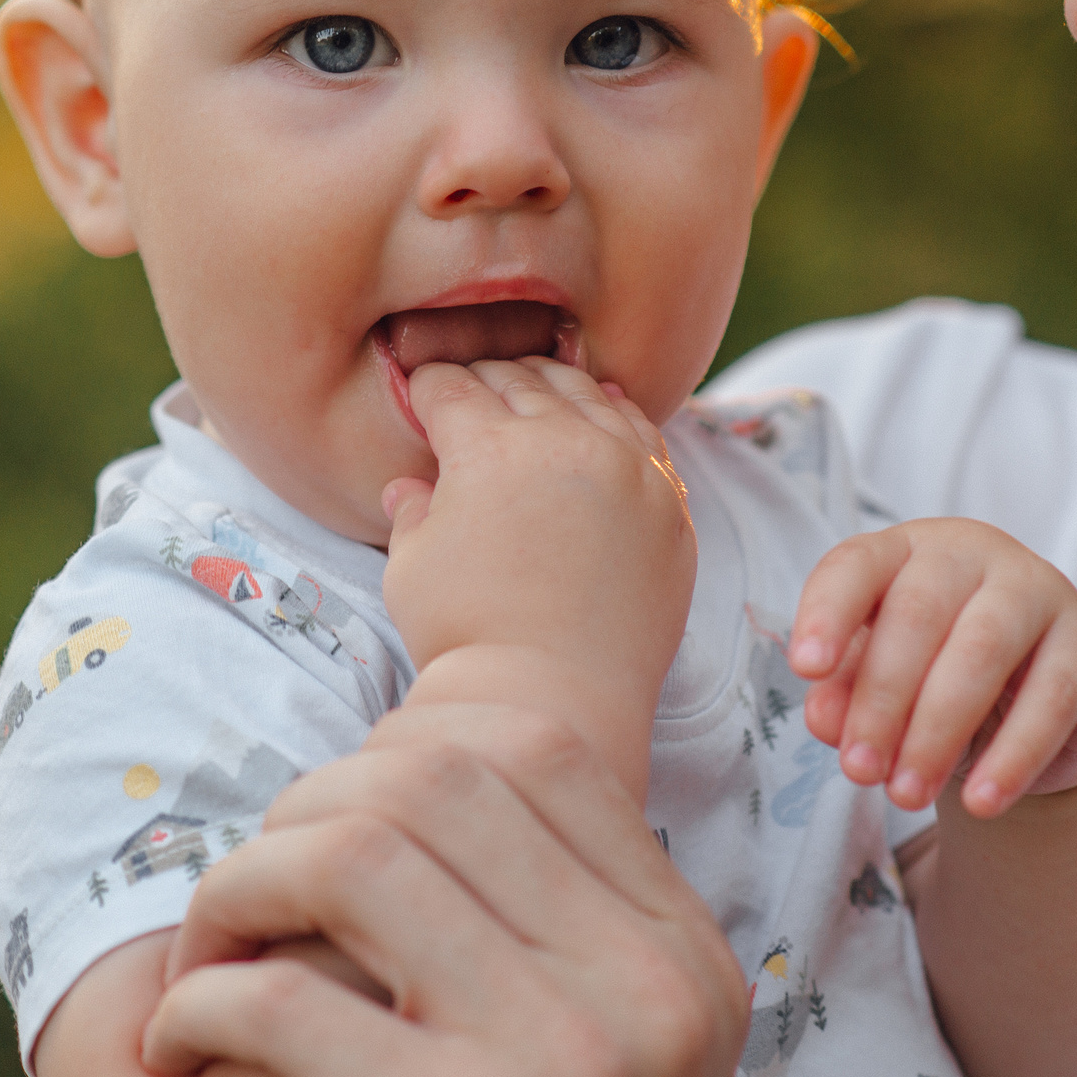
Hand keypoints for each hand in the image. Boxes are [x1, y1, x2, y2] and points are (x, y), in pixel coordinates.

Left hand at [140, 702, 749, 1076]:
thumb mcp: (625, 1058)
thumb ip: (566, 932)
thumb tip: (414, 772)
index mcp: (685, 962)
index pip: (533, 755)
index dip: (399, 754)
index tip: (328, 822)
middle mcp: (647, 998)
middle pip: (434, 782)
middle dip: (303, 808)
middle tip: (246, 890)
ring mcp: (563, 1067)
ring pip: (353, 856)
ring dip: (240, 887)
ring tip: (205, 951)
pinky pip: (285, 999)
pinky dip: (202, 1002)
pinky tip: (182, 1036)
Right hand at [378, 357, 696, 797]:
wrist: (554, 698)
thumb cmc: (467, 637)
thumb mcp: (411, 569)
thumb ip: (412, 514)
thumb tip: (408, 486)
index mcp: (487, 447)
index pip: (451, 389)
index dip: (429, 387)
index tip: (422, 392)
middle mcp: (562, 440)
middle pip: (519, 381)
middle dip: (486, 378)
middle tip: (471, 387)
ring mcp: (625, 466)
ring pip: (585, 394)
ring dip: (551, 384)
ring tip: (534, 386)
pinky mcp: (667, 500)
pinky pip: (643, 433)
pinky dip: (615, 414)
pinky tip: (602, 410)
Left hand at [788, 518, 1076, 817]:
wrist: (1039, 712)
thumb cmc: (939, 679)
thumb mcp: (885, 685)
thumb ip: (849, 693)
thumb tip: (824, 719)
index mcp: (907, 550)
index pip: (856, 565)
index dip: (828, 614)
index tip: (806, 670)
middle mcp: (973, 553)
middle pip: (917, 615)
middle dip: (881, 700)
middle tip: (859, 772)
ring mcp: (1039, 590)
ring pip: (981, 651)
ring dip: (936, 732)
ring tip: (905, 795)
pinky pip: (1051, 699)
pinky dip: (1012, 757)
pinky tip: (981, 802)